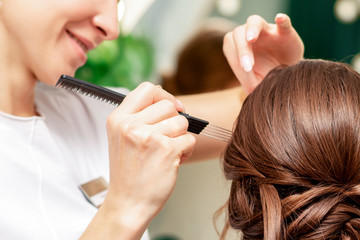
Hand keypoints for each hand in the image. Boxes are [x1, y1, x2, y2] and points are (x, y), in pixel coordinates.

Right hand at [104, 82, 194, 231]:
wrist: (128, 203)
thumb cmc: (128, 173)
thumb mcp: (122, 138)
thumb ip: (138, 117)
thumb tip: (168, 101)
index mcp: (118, 119)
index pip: (147, 89)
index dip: (163, 95)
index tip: (171, 108)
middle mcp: (131, 125)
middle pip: (168, 105)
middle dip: (174, 121)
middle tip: (167, 137)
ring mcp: (149, 137)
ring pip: (182, 121)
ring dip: (180, 136)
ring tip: (169, 151)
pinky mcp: (167, 150)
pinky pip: (189, 139)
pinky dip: (186, 150)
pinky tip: (174, 161)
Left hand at [223, 13, 303, 93]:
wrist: (288, 71)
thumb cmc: (267, 75)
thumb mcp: (258, 82)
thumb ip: (250, 85)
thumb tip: (249, 94)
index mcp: (238, 47)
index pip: (231, 47)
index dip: (234, 58)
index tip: (245, 72)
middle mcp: (249, 36)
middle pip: (238, 34)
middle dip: (241, 50)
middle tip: (247, 66)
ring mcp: (267, 31)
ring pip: (254, 22)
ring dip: (251, 29)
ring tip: (251, 39)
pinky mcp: (285, 31)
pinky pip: (283, 22)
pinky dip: (282, 20)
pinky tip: (279, 19)